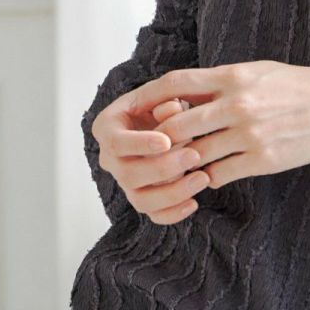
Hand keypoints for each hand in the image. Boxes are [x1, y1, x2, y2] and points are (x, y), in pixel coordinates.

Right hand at [90, 93, 210, 224]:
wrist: (166, 122)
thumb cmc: (161, 105)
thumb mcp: (162, 95)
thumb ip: (165, 100)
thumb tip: (172, 110)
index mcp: (107, 129)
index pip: (116, 143)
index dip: (140, 144)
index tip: (167, 141)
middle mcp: (111, 159)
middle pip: (128, 175)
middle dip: (163, 168)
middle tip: (194, 156)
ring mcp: (125, 182)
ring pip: (140, 200)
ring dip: (172, 193)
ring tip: (202, 178)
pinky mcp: (142, 198)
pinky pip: (153, 214)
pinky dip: (173, 213)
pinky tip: (194, 202)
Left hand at [140, 59, 309, 191]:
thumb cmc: (298, 87)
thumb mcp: (258, 72)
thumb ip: (223, 82)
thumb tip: (185, 91)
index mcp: (233, 77)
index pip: (176, 83)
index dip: (149, 96)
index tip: (134, 106)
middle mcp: (237, 104)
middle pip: (178, 124)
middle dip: (161, 138)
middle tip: (153, 146)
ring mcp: (249, 134)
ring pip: (196, 153)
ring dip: (182, 162)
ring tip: (178, 166)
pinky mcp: (262, 160)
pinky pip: (220, 174)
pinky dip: (208, 178)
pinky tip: (207, 178)